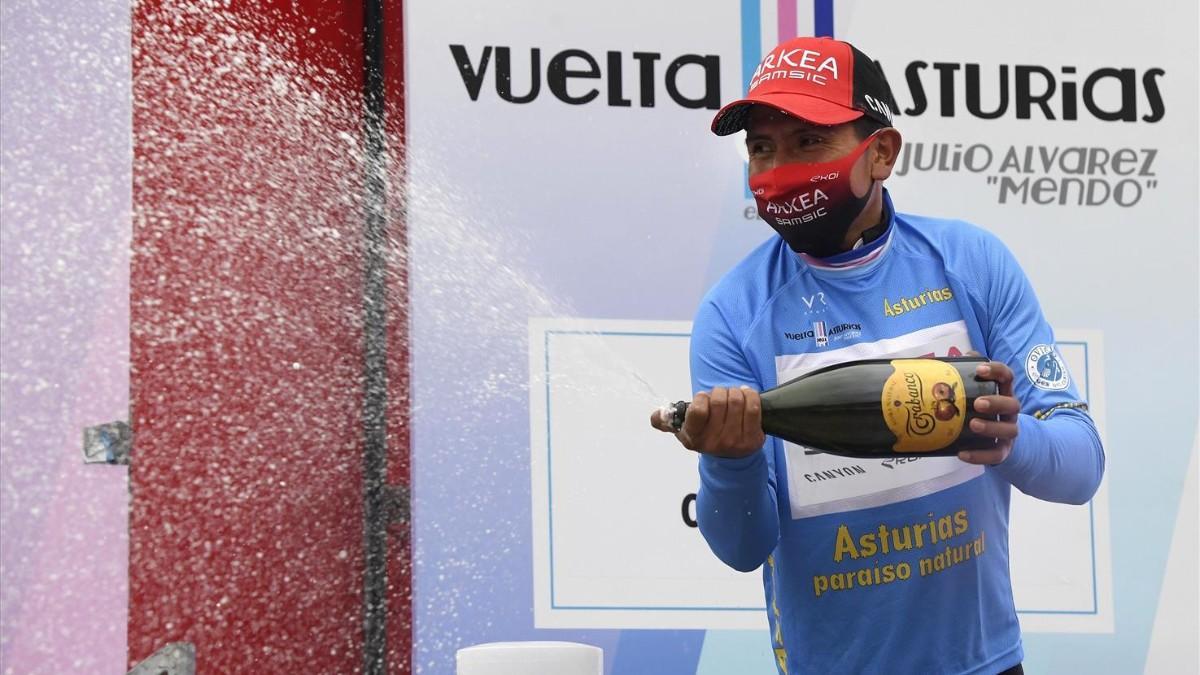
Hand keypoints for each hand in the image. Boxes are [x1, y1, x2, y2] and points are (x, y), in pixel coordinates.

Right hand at [649, 386, 765, 458]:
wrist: (731, 457)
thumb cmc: (706, 435)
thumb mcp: (683, 431)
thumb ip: (666, 421)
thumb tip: (655, 416)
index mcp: (694, 438)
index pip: (698, 410)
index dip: (702, 398)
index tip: (704, 398)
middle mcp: (714, 442)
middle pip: (719, 401)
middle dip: (720, 392)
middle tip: (720, 396)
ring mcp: (735, 441)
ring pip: (737, 401)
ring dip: (735, 391)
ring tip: (733, 396)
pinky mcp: (753, 438)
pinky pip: (753, 408)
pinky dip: (750, 395)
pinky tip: (746, 395)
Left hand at [958, 360, 1020, 464]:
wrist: (995, 439)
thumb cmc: (980, 409)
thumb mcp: (973, 390)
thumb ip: (963, 375)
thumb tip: (948, 360)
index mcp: (1002, 392)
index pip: (1006, 376)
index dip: (996, 371)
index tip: (980, 369)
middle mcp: (1009, 411)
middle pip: (1012, 404)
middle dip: (996, 402)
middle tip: (977, 403)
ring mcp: (1008, 431)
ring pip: (1009, 430)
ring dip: (991, 427)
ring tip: (973, 424)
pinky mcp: (1003, 451)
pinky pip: (995, 455)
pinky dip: (980, 455)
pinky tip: (962, 454)